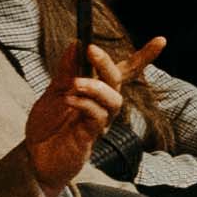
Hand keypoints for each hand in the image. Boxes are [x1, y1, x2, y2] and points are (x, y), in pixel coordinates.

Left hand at [20, 38, 163, 189]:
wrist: (34, 156)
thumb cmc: (47, 125)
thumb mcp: (53, 91)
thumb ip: (66, 71)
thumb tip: (76, 44)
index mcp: (97, 91)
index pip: (124, 71)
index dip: (144, 57)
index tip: (161, 40)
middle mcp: (103, 104)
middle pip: (118, 80)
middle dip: (107, 63)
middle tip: (91, 49)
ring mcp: (100, 120)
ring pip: (114, 100)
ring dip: (96, 86)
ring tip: (75, 83)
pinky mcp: (91, 135)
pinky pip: (97, 116)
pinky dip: (85, 104)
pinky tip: (70, 99)